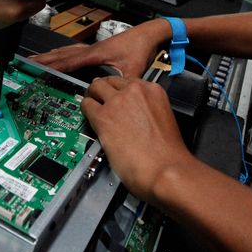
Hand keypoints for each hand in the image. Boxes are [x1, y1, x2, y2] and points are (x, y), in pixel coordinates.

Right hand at [30, 19, 169, 76]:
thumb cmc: (141, 47)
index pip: (70, 61)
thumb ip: (123, 83)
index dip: (54, 66)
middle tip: (29, 62)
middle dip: (45, 59)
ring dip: (52, 55)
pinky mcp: (98, 48)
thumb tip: (116, 96)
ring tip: (38, 58)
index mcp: (97, 54)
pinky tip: (62, 55)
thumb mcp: (133, 69)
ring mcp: (94, 48)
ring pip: (67, 50)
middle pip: (63, 54)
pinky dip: (64, 53)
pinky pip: (75, 50)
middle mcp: (92, 49)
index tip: (39, 69)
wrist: (150, 33)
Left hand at [82, 76, 192, 202]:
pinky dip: (84, 110)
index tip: (115, 96)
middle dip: (103, 89)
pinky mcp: (103, 117)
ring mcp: (118, 102)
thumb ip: (148, 110)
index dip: (119, 90)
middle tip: (98, 98)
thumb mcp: (164, 119)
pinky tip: (87, 118)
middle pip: (110, 81)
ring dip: (92, 96)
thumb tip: (134, 114)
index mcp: (153, 91)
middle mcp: (135, 91)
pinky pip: (86, 105)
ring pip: (95, 88)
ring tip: (90, 105)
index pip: (128, 81)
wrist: (165, 170)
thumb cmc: (168, 154)